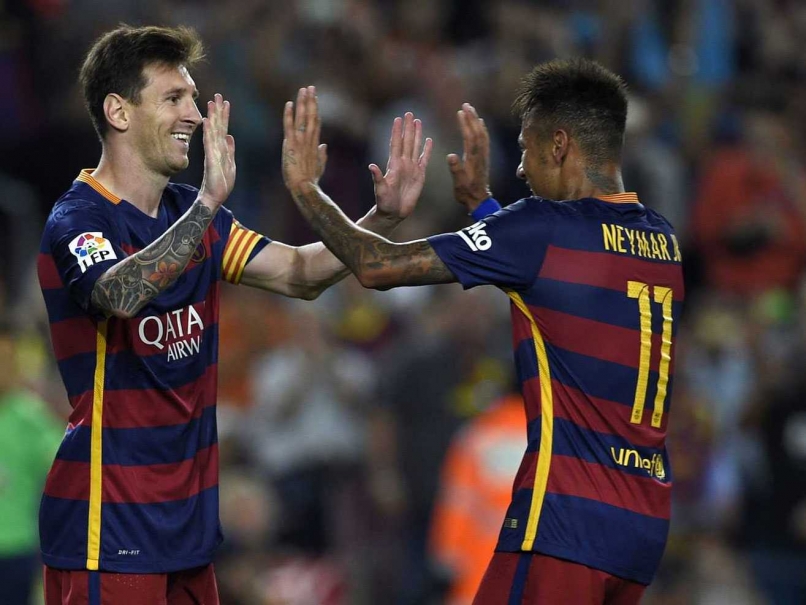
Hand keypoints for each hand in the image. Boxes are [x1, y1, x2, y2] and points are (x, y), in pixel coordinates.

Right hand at [198, 94, 235, 208]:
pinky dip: (208, 131)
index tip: (225, 102)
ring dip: (213, 116)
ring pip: (213, 130)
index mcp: (221, 149)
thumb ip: (229, 150)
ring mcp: (212, 152)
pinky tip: (206, 121)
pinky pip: (209, 143)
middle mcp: (216, 148)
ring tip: (212, 102)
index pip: (222, 129)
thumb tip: (230, 137)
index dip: (224, 116)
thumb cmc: (221, 182)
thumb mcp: (230, 164)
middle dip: (218, 110)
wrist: (214, 196)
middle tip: (217, 95)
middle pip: (217, 126)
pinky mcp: (211, 159)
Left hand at [282, 86, 326, 190]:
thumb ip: (321, 155)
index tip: (315, 97)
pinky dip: (289, 115)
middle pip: (311, 116)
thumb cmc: (311, 180)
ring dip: (303, 103)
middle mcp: (309, 139)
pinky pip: (289, 126)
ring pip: (302, 118)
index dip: (315, 108)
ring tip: (303, 90)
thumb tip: (323, 145)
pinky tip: (289, 103)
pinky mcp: (290, 145)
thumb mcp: (319, 166)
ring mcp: (300, 141)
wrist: (304, 187)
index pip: (316, 122)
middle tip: (310, 87)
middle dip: (311, 101)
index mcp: (314, 143)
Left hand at [370, 112, 433, 220]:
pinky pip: (424, 159)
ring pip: (415, 147)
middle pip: (406, 141)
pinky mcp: (419, 175)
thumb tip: (371, 166)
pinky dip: (427, 150)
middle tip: (409, 113)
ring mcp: (411, 168)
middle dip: (408, 127)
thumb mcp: (380, 190)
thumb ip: (377, 178)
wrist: (394, 212)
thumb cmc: (384, 202)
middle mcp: (403, 163)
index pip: (396, 144)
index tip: (398, 119)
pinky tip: (429, 140)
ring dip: (417, 134)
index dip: (397, 131)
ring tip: (418, 121)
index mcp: (394, 165)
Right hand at [447, 103, 491, 212]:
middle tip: (466, 105)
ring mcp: (484, 155)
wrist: (479, 199)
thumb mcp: (458, 182)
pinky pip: (485, 139)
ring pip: (482, 134)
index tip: (460, 112)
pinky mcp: (484, 157)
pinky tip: (480, 123)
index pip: (470, 137)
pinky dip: (482, 129)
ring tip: (471, 109)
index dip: (465, 124)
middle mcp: (480, 155)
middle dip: (472, 117)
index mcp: (473, 159)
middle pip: (478, 132)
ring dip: (477, 121)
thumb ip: (455, 169)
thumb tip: (450, 155)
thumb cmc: (466, 192)